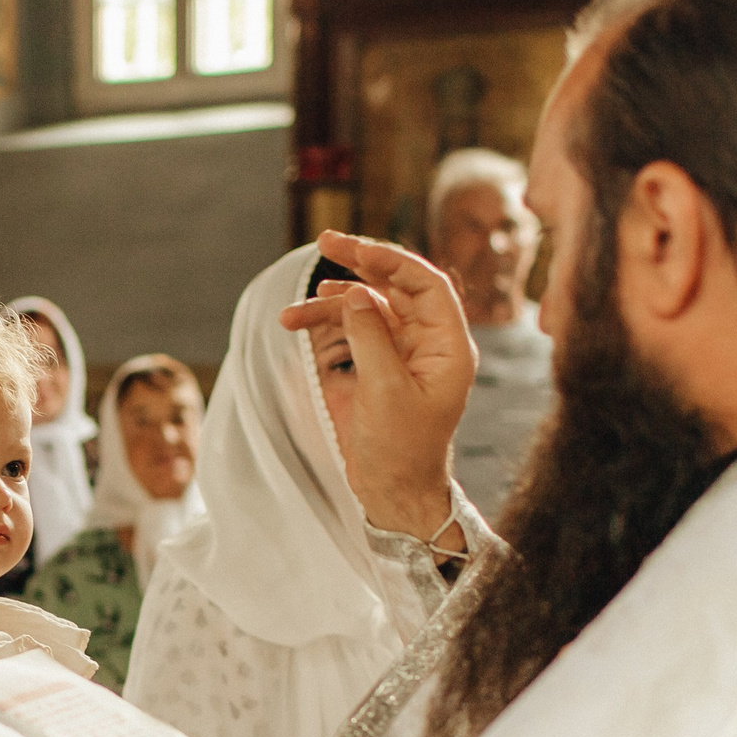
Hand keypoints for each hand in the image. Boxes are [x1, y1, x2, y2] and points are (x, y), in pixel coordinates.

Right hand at [279, 232, 476, 538]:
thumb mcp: (384, 391)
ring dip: (329, 304)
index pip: (426, 284)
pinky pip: (352, 332)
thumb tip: (357, 293)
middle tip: (325, 242)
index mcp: (447, 347)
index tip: (354, 248)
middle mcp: (427, 343)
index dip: (391, 260)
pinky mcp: (375, 368)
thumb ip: (370, 337)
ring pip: (367, 308)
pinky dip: (326, 326)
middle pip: (396, 286)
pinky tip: (299, 325)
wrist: (393, 494)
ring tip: (290, 315)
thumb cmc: (401, 451)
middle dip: (358, 265)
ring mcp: (400, 354)